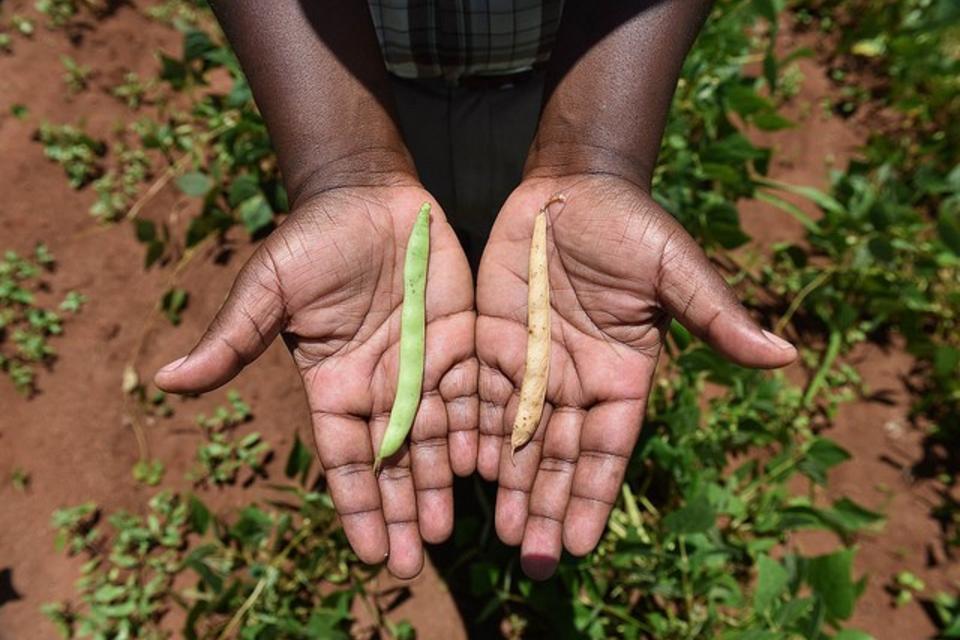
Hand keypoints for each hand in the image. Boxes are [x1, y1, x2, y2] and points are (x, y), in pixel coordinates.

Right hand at [155, 184, 476, 577]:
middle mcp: (382, 387)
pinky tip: (491, 467)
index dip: (358, 506)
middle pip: (394, 462)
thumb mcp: (270, 288)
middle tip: (412, 562)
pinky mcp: (462, 340)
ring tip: (449, 531)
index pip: (347, 459)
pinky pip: (477, 394)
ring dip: (442, 485)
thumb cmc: (312, 240)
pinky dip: (483, 431)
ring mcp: (424, 367)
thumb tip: (165, 381)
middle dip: (401, 511)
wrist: (366, 196)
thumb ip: (234, 338)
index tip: (370, 554)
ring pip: (437, 439)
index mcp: (335, 385)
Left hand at [475, 175, 795, 578]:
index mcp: (622, 376)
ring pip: (517, 439)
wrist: (572, 188)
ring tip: (499, 535)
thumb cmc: (632, 225)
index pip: (607, 450)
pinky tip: (464, 473)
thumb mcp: (674, 268)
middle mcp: (576, 382)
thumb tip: (784, 355)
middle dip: (547, 508)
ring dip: (510, 486)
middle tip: (531, 560)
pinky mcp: (492, 344)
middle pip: (559, 458)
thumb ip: (714, 315)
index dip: (594, 495)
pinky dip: (473, 436)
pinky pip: (479, 398)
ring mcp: (531, 366)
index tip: (580, 544)